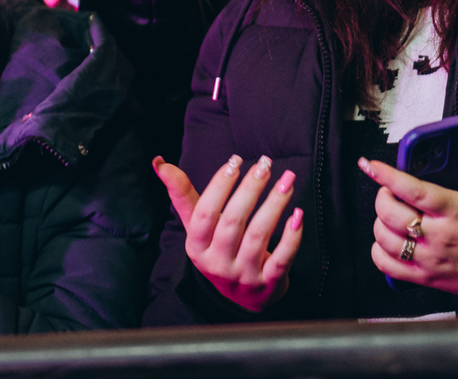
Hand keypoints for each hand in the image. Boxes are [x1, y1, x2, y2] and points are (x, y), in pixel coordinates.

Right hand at [154, 154, 302, 312]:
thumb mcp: (197, 228)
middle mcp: (217, 263)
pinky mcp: (269, 283)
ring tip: (287, 179)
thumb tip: (160, 163)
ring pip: (259, 235)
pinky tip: (297, 213)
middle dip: (250, 188)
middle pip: (233, 221)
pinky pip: (282, 258)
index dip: (218, 186)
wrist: (242, 296)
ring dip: (275, 204)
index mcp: (196, 247)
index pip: (204, 214)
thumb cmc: (218, 249)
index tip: (235, 160)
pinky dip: (292, 236)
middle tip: (265, 163)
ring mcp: (243, 276)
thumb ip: (182, 196)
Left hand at [360, 147, 457, 296]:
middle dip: (381, 196)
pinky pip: (388, 267)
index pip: (411, 190)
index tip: (370, 165)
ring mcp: (431, 258)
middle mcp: (439, 236)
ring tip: (389, 213)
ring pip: (384, 240)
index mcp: (456, 210)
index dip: (386, 175)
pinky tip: (388, 241)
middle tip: (387, 190)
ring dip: (380, 223)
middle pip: (390, 214)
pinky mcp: (428, 277)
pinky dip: (380, 252)